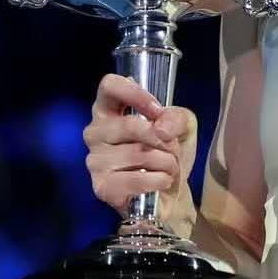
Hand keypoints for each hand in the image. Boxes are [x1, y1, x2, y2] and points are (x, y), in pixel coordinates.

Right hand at [83, 73, 197, 213]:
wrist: (171, 192)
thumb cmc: (169, 151)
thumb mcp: (183, 125)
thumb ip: (176, 117)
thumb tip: (160, 128)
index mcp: (109, 109)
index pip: (109, 86)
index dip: (136, 94)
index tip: (157, 110)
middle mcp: (95, 132)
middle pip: (131, 125)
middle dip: (163, 139)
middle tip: (172, 149)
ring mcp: (94, 161)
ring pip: (138, 154)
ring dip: (166, 162)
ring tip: (168, 167)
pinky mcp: (102, 187)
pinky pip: (138, 180)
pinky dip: (160, 180)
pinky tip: (161, 182)